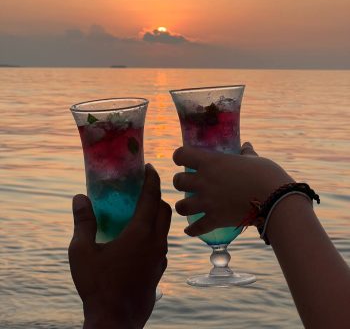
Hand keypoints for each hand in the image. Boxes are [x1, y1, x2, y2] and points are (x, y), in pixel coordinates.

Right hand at [69, 164, 171, 328]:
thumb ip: (83, 223)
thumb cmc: (97, 286)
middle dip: (157, 194)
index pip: (152, 197)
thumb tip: (79, 198)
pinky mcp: (160, 269)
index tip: (149, 167)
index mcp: (141, 233)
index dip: (152, 179)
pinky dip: (156, 231)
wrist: (115, 321)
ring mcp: (161, 257)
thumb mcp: (82, 252)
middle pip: (165, 209)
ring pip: (166, 227)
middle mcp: (156, 242)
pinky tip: (140, 238)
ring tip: (141, 210)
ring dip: (158, 213)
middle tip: (144, 188)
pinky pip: (162, 243)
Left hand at [173, 142, 293, 236]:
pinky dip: (193, 230)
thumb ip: (246, 153)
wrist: (275, 199)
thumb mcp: (254, 159)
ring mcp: (208, 202)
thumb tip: (246, 146)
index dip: (180, 156)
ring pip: (181, 206)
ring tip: (188, 206)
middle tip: (188, 184)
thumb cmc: (265, 174)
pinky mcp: (215, 219)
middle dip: (180, 182)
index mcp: (210, 162)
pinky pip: (196, 228)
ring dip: (183, 206)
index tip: (183, 159)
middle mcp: (204, 181)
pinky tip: (190, 230)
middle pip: (177, 181)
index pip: (181, 154)